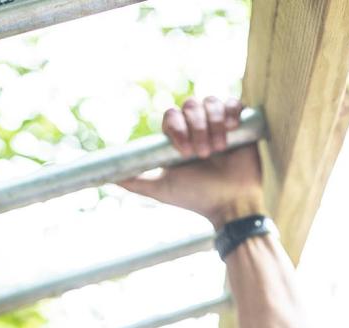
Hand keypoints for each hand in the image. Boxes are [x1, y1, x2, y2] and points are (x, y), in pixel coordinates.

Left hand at [121, 96, 264, 228]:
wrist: (231, 204)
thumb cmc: (197, 198)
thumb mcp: (161, 188)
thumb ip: (135, 181)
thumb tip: (107, 177)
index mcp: (179, 138)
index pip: (172, 116)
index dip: (177, 127)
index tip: (183, 151)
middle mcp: (198, 128)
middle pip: (190, 105)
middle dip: (196, 127)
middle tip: (203, 154)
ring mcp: (220, 125)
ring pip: (211, 102)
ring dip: (213, 123)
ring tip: (220, 149)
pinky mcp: (241, 125)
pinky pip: (234, 102)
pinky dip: (231, 111)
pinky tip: (232, 129)